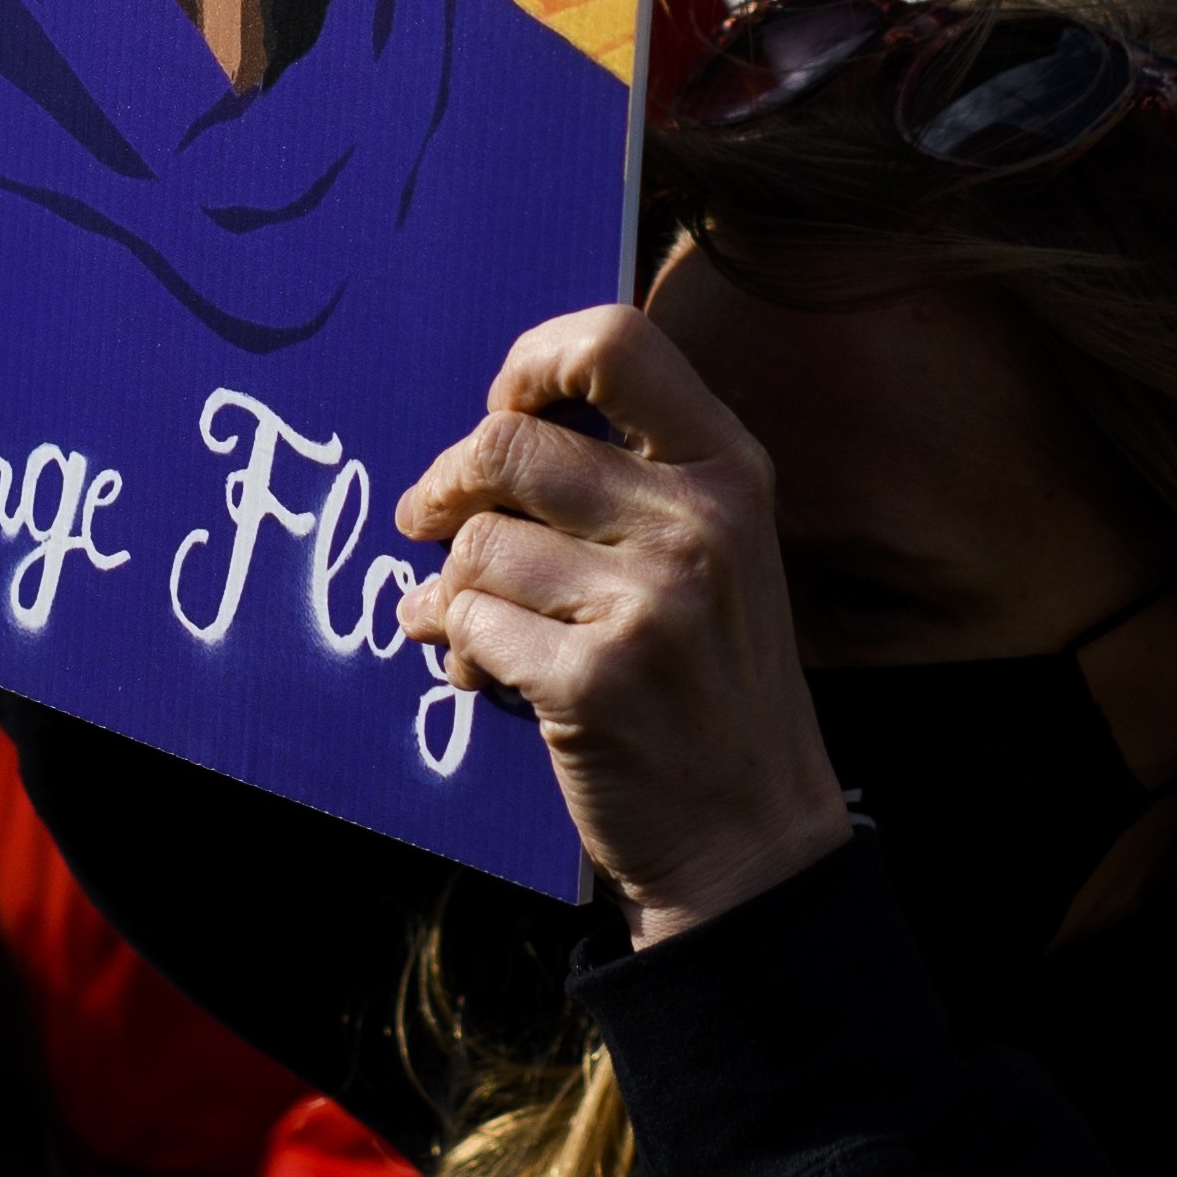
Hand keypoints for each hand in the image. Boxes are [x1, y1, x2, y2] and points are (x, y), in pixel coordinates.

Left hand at [394, 305, 853, 945]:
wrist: (751, 833)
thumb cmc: (712, 680)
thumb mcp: (716, 550)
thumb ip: (631, 476)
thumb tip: (494, 424)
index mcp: (729, 470)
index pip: (614, 343)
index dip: (532, 361)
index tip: (503, 406)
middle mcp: (698, 524)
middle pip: (508, 444)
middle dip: (447, 483)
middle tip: (425, 515)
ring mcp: (650, 604)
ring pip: (475, 544)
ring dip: (449, 586)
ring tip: (468, 621)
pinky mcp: (594, 681)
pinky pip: (466, 622)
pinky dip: (450, 642)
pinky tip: (475, 667)